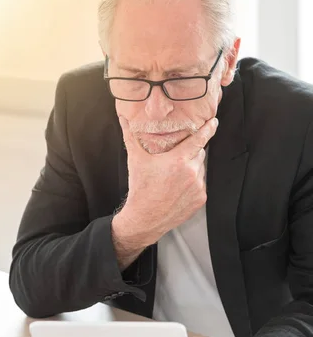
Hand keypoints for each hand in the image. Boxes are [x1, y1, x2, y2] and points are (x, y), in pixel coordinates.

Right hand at [118, 116, 217, 245]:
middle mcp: (191, 173)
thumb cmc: (140, 188)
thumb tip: (123, 118)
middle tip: (177, 158)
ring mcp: (198, 187)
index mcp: (178, 160)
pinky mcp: (200, 199)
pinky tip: (179, 187)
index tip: (214, 122)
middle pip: (199, 153)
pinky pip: (201, 184)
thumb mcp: (135, 160)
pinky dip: (193, 183)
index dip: (208, 129)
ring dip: (192, 168)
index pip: (199, 139)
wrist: (145, 219)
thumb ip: (131, 136)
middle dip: (191, 152)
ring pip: (200, 169)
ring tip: (175, 176)